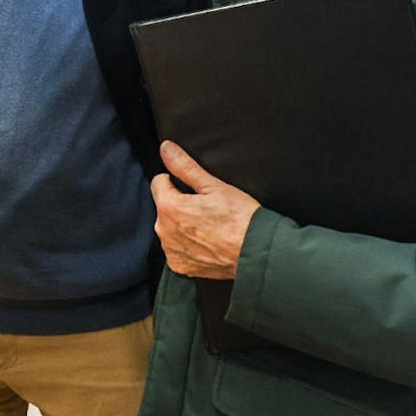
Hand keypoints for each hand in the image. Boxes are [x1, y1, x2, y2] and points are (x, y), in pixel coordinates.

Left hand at [151, 140, 260, 279]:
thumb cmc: (240, 219)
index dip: (176, 181)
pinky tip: (206, 242)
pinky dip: (187, 245)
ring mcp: (172, 251)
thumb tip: (166, 149)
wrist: (257, 253)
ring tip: (208, 226)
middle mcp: (164, 231)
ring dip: (182, 225)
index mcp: (169, 208)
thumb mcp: (214, 186)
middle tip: (206, 208)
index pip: (159, 183)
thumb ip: (185, 166)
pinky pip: (176, 249)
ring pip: (169, 228)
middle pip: (164, 207)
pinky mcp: (181, 266)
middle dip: (179, 204)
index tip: (194, 189)